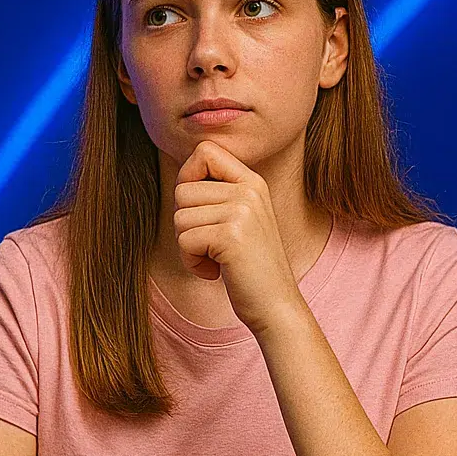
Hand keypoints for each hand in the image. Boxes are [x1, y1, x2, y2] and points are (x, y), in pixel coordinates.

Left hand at [173, 141, 303, 333]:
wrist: (276, 304)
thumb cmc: (248, 266)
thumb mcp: (239, 219)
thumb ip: (217, 194)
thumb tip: (182, 178)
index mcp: (252, 181)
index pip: (205, 151)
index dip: (188, 176)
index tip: (197, 207)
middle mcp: (250, 190)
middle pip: (183, 190)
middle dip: (186, 223)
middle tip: (210, 244)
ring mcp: (243, 211)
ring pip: (179, 217)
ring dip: (188, 246)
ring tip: (215, 258)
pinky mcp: (231, 235)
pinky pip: (184, 240)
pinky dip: (192, 262)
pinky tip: (215, 271)